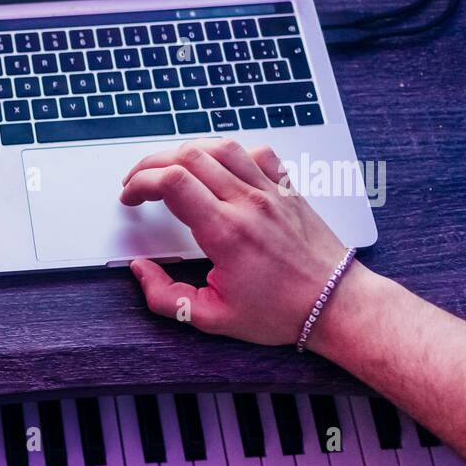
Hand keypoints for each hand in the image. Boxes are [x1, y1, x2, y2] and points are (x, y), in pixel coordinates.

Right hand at [120, 138, 351, 345]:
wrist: (335, 303)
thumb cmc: (280, 311)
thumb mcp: (212, 318)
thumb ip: (166, 297)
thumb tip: (140, 270)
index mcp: (225, 232)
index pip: (172, 182)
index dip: (140, 183)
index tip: (130, 198)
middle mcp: (247, 203)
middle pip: (188, 156)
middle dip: (152, 164)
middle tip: (138, 183)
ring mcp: (269, 191)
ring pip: (219, 146)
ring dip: (185, 152)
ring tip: (170, 170)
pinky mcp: (286, 188)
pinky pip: (254, 152)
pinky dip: (227, 153)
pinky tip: (217, 168)